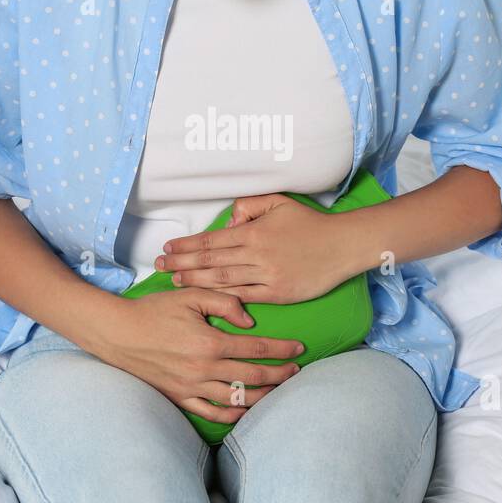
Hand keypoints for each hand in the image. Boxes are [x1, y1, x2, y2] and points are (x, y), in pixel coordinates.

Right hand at [91, 289, 304, 423]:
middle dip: (280, 375)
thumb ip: (224, 302)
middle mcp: (204, 369)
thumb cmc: (154, 311)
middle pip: (253, 376)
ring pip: (237, 399)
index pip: (256, 349)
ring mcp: (192, 387)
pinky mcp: (180, 397)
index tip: (299, 348)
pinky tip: (246, 410)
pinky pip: (212, 413)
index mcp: (210, 342)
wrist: (118, 333)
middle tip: (296, 371)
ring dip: (263, 396)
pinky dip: (232, 415)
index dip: (282, 350)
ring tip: (278, 390)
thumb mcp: (190, 296)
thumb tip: (250, 322)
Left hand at [154, 194, 356, 304]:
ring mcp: (267, 276)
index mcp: (254, 232)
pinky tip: (206, 299)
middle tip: (159, 267)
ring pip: (223, 281)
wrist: (342, 245)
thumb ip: (250, 206)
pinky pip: (246, 297)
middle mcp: (257, 255)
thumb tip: (229, 220)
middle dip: (182, 264)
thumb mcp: (279, 203)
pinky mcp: (279, 294)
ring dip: (196, 282)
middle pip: (211, 262)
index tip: (167, 248)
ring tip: (175, 281)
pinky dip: (224, 299)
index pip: (211, 240)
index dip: (186, 246)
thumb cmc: (310, 223)